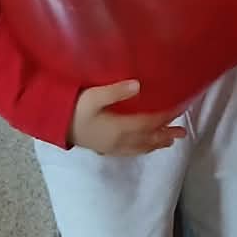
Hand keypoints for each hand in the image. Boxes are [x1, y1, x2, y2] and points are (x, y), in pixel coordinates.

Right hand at [69, 79, 186, 155]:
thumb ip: (115, 91)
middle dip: (166, 134)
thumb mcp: (93, 96)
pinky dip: (142, 149)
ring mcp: (112, 147)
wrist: (54, 126)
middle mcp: (120, 140)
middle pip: (148, 138)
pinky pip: (130, 151)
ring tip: (169, 141)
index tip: (179, 110)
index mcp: (120, 128)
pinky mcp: (105, 149)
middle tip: (182, 133)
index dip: (165, 117)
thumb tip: (138, 85)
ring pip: (140, 147)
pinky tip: (143, 146)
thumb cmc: (73, 109)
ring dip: (156, 143)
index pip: (149, 123)